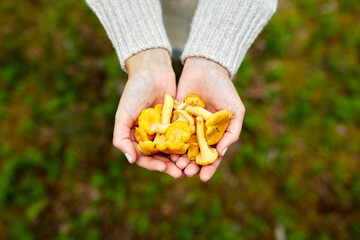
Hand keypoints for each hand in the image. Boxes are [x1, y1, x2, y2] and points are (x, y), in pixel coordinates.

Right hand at [113, 49, 182, 177]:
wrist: (152, 69)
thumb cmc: (134, 91)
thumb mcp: (123, 114)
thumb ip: (121, 138)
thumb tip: (131, 160)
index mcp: (138, 136)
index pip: (145, 157)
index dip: (154, 165)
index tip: (165, 168)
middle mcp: (152, 135)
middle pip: (161, 157)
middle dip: (171, 166)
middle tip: (182, 173)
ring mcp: (166, 128)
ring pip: (174, 149)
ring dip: (182, 159)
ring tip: (191, 166)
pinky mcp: (178, 121)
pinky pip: (184, 136)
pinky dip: (189, 144)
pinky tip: (197, 150)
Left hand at [176, 57, 244, 180]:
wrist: (205, 68)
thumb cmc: (224, 88)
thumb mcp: (235, 110)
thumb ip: (232, 132)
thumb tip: (222, 153)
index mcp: (215, 134)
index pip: (212, 156)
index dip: (209, 168)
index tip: (203, 178)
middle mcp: (200, 133)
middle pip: (194, 155)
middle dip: (191, 166)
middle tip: (186, 172)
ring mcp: (186, 126)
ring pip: (181, 147)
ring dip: (178, 159)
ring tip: (176, 166)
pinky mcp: (174, 118)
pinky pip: (170, 133)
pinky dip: (168, 143)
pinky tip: (165, 151)